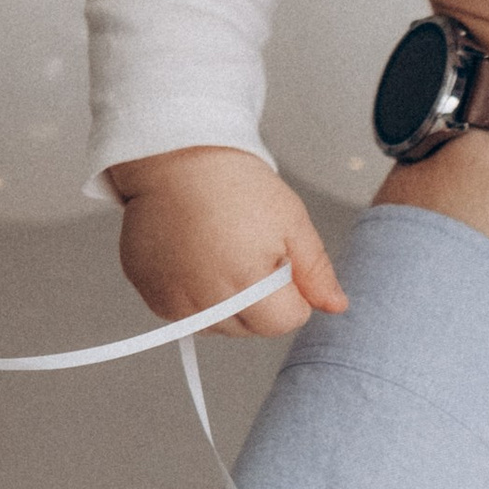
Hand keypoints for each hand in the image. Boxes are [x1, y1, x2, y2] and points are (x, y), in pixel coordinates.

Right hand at [106, 144, 345, 338]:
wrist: (176, 160)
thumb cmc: (232, 184)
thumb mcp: (291, 220)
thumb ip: (316, 271)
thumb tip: (336, 305)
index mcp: (246, 286)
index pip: (287, 321)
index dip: (292, 293)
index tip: (280, 262)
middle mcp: (206, 302)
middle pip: (253, 329)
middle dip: (261, 300)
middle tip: (248, 252)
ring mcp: (174, 302)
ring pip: (219, 326)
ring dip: (227, 303)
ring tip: (221, 254)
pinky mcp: (152, 295)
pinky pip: (186, 315)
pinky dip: (195, 296)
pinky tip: (197, 260)